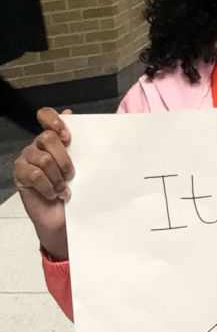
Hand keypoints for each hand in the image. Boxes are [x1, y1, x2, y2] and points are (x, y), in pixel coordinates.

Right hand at [12, 107, 73, 259]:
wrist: (64, 219)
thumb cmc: (74, 191)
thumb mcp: (81, 167)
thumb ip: (77, 143)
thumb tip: (70, 113)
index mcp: (54, 140)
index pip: (46, 116)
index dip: (55, 121)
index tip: (67, 136)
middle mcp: (38, 146)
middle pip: (48, 137)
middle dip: (64, 158)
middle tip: (71, 175)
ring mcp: (27, 159)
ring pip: (43, 158)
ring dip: (58, 177)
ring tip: (63, 189)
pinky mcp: (20, 175)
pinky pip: (34, 174)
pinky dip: (47, 186)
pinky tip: (53, 194)